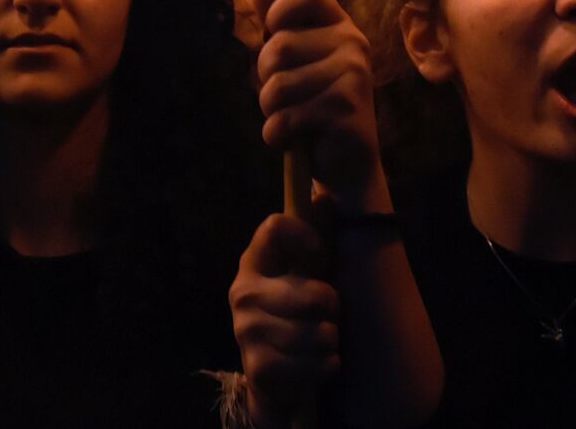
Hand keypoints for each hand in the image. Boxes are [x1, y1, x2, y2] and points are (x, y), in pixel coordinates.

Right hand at [231, 214, 339, 427]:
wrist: (276, 380)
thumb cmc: (297, 315)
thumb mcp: (305, 274)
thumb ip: (315, 239)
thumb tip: (324, 196)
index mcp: (254, 262)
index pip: (275, 227)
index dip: (306, 237)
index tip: (319, 255)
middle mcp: (243, 291)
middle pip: (315, 294)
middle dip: (333, 310)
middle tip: (326, 315)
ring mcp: (247, 330)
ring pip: (320, 333)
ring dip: (331, 341)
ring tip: (320, 341)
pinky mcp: (258, 366)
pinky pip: (317, 363)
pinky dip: (327, 365)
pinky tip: (317, 363)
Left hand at [254, 0, 384, 212]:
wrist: (347, 164)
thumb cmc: (314, 104)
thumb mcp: (295, 62)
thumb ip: (278, 25)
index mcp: (341, 26)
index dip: (281, 9)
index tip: (275, 32)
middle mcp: (353, 44)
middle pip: (278, 46)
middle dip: (265, 77)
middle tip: (285, 96)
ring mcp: (353, 75)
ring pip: (277, 85)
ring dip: (271, 111)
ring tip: (290, 119)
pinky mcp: (345, 109)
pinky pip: (285, 118)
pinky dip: (277, 135)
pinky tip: (294, 140)